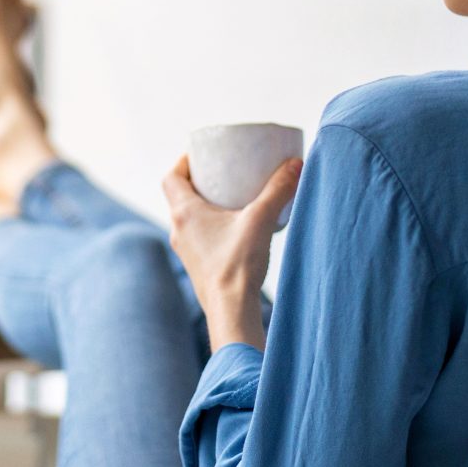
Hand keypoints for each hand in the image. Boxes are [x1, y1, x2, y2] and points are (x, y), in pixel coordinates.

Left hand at [162, 155, 301, 350]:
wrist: (231, 310)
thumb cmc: (238, 264)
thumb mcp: (260, 220)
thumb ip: (278, 190)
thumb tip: (296, 163)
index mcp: (185, 213)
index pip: (172, 178)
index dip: (184, 162)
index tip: (202, 155)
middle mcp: (179, 230)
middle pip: (179, 196)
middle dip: (198, 181)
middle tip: (222, 172)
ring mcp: (186, 250)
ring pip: (188, 218)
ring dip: (204, 205)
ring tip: (230, 196)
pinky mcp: (197, 265)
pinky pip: (198, 236)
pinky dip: (210, 225)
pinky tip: (234, 227)